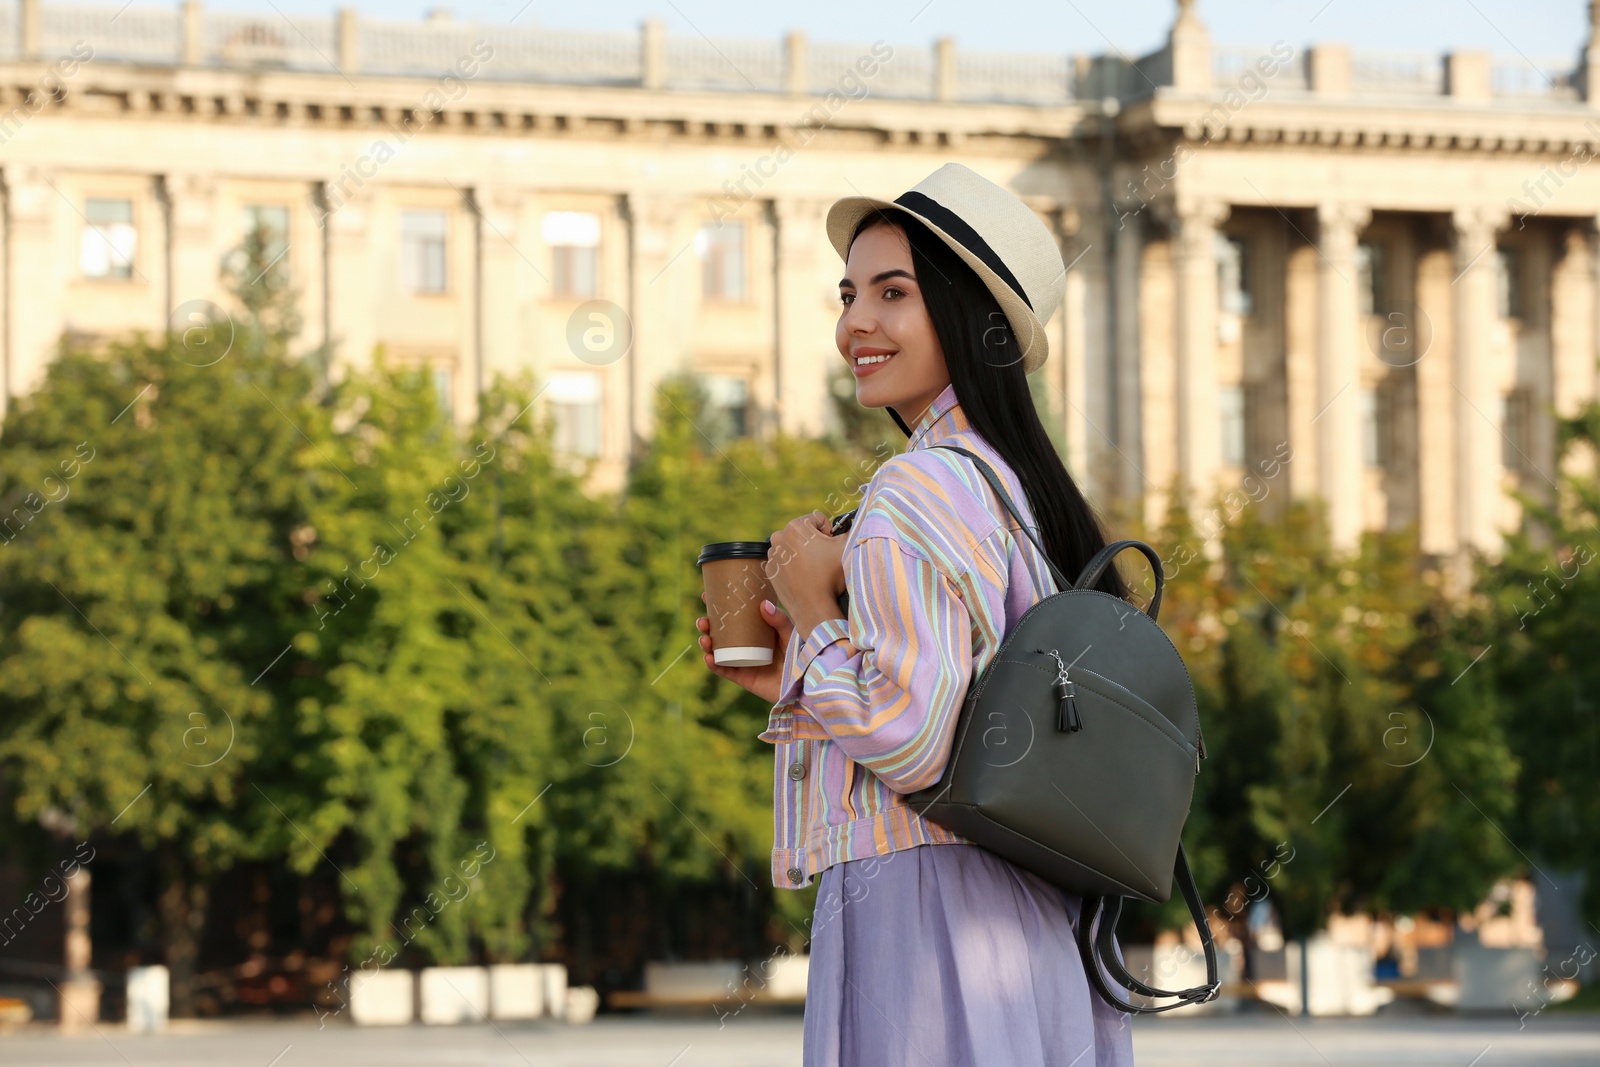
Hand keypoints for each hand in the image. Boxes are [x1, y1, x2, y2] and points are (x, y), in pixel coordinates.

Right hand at [696, 593, 794, 704]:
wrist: (805, 684)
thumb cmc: (800, 655)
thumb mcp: (790, 634)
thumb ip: (780, 620)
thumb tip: (763, 604)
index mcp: (754, 630)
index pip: (733, 615)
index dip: (717, 606)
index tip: (705, 595)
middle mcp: (745, 644)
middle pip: (720, 632)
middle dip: (707, 626)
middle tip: (703, 621)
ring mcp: (742, 660)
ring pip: (718, 650)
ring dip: (706, 643)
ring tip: (705, 639)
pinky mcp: (743, 677)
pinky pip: (724, 670)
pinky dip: (714, 665)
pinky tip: (708, 658)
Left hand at [767, 511, 846, 637]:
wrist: (814, 607)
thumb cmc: (830, 576)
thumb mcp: (846, 547)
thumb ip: (850, 529)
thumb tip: (850, 525)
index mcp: (795, 527)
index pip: (818, 519)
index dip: (829, 532)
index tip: (830, 546)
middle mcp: (779, 537)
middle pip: (804, 532)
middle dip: (814, 541)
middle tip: (822, 559)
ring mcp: (773, 555)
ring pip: (793, 546)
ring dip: (803, 553)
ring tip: (813, 568)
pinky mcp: (770, 570)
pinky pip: (785, 561)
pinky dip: (793, 565)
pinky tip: (804, 576)